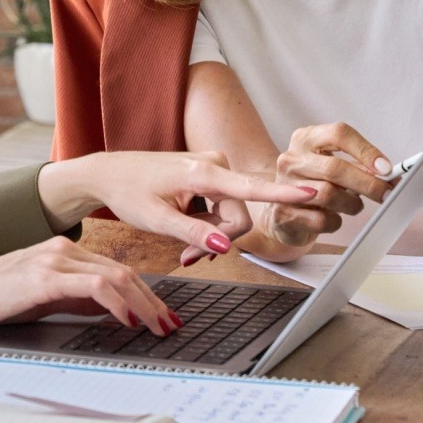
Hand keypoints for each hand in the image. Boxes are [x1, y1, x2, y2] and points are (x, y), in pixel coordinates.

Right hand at [0, 238, 183, 335]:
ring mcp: (54, 260)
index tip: (164, 317)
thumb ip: (75, 298)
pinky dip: (118, 302)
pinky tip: (127, 320)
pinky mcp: (44, 276)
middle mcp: (63, 249)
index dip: (147, 294)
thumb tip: (111, 311)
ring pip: (116, 275)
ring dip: (144, 304)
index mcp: (64, 252)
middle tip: (172, 326)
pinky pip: (94, 284)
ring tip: (158, 326)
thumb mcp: (42, 298)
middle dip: (154, 301)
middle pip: (125, 272)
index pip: (118, 270)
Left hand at [36, 152, 321, 258]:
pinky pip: (224, 206)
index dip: (282, 195)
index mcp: (202, 173)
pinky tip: (188, 231)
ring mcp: (214, 167)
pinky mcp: (211, 173)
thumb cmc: (129, 193)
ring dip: (212, 235)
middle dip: (219, 240)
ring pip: (232, 213)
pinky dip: (209, 224)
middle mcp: (214, 164)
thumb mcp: (157, 220)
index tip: (312, 192)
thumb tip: (224, 246)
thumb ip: (193, 233)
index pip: (249, 187)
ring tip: (183, 248)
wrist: (111, 174)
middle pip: (239, 214)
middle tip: (188, 258)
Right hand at [193, 122, 391, 263]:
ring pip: (329, 194)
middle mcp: (291, 159)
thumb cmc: (315, 184)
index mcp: (306, 138)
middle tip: (386, 193)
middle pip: (336, 167)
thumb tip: (387, 175)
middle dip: (367, 183)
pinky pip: (320, 220)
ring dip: (351, 204)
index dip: (366, 151)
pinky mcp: (283, 213)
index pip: (339, 133)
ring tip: (353, 206)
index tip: (386, 168)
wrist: (283, 209)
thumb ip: (358, 165)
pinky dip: (335, 222)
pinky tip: (334, 218)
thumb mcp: (334, 165)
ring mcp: (283, 186)